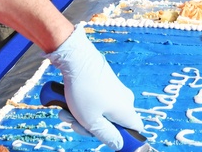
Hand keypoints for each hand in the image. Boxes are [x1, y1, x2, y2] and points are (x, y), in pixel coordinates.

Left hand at [48, 27, 143, 150]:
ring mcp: (115, 91)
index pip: (135, 129)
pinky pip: (96, 101)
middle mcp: (124, 100)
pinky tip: (66, 102)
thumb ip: (107, 136)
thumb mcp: (91, 121)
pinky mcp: (105, 84)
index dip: (124, 137)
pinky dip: (82, 105)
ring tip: (65, 111)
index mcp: (126, 110)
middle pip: (112, 124)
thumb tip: (119, 145)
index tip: (106, 137)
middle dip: (90, 127)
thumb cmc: (84, 92)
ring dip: (81, 117)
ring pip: (100, 113)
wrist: (76, 59)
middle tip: (74, 122)